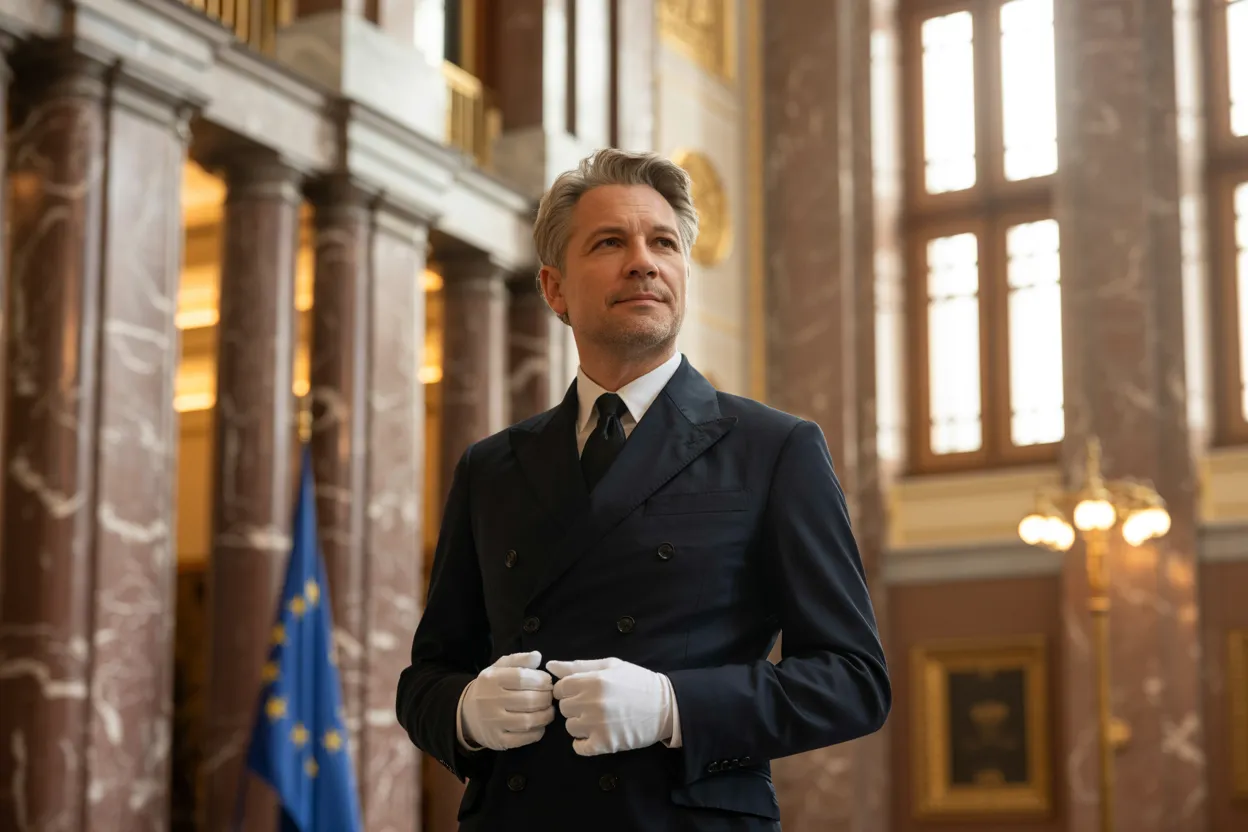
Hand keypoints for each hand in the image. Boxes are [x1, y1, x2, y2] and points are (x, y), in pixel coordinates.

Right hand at [460, 651, 554, 750]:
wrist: (467, 713)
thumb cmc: (490, 687)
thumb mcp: (500, 668)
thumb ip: (519, 660)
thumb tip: (538, 656)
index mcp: (492, 679)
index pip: (523, 678)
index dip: (541, 680)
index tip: (548, 682)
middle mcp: (490, 701)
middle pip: (528, 700)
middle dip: (546, 698)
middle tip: (550, 697)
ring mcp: (493, 723)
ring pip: (527, 721)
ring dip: (545, 716)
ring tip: (549, 710)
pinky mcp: (497, 740)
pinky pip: (522, 739)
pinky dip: (537, 733)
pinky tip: (540, 725)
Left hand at [547, 658, 674, 755]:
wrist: (666, 707)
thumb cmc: (638, 682)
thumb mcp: (611, 666)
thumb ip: (578, 666)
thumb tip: (550, 666)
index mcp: (593, 680)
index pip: (560, 688)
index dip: (568, 690)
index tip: (581, 692)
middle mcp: (592, 702)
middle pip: (563, 708)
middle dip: (575, 707)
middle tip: (593, 705)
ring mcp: (598, 724)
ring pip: (570, 728)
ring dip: (580, 725)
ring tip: (598, 719)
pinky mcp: (605, 743)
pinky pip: (579, 747)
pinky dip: (584, 744)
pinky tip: (597, 734)